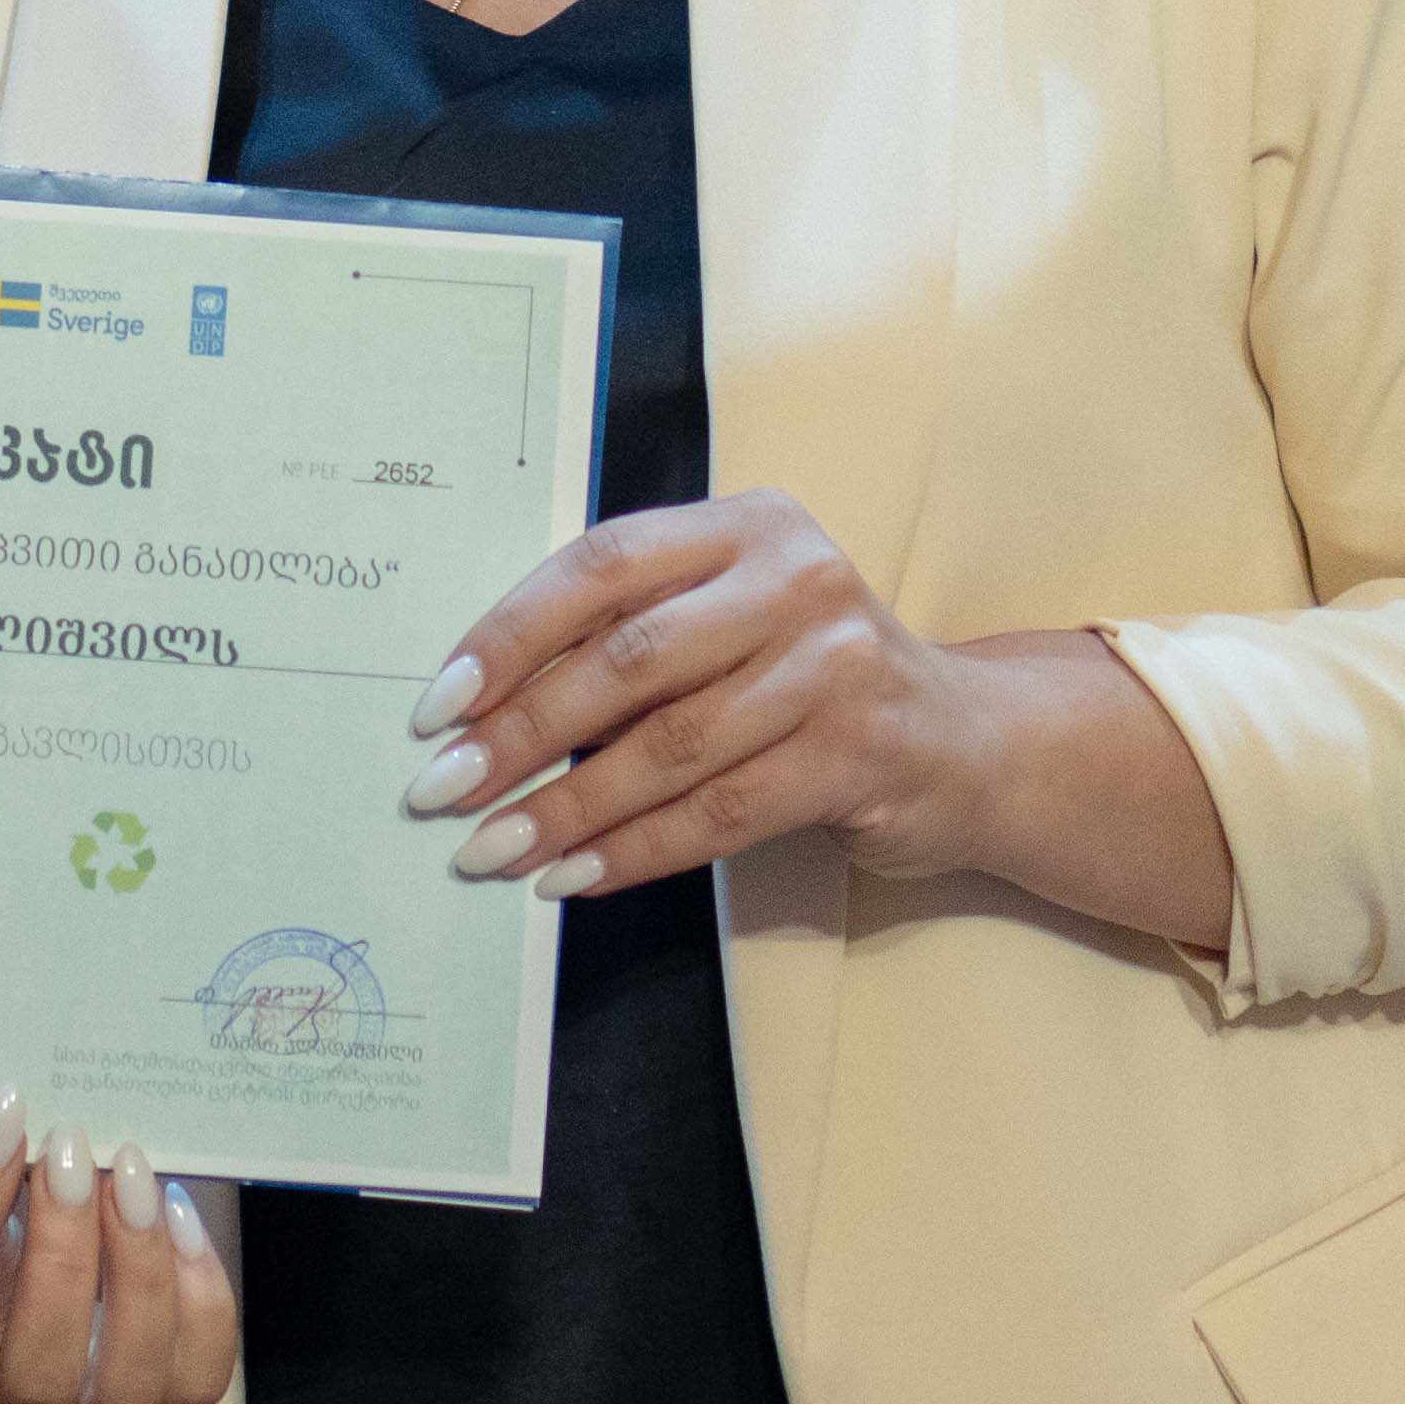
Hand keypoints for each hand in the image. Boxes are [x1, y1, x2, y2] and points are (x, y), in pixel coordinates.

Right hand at [0, 1091, 235, 1403]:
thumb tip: (12, 1131)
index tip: (1, 1119)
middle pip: (42, 1375)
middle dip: (66, 1248)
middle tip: (73, 1149)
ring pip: (130, 1387)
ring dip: (142, 1267)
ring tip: (133, 1176)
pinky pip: (194, 1380)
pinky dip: (199, 1295)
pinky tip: (174, 1220)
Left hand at [403, 493, 1236, 947]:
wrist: (966, 741)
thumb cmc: (805, 679)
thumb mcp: (728, 622)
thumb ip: (630, 637)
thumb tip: (474, 712)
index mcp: (744, 525)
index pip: (601, 565)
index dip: (509, 634)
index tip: (437, 704)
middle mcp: (795, 579)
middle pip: (628, 660)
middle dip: (520, 733)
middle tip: (440, 790)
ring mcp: (836, 666)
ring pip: (670, 747)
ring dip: (566, 809)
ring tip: (489, 851)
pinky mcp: (861, 753)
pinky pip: (721, 812)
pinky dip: (635, 851)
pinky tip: (571, 878)